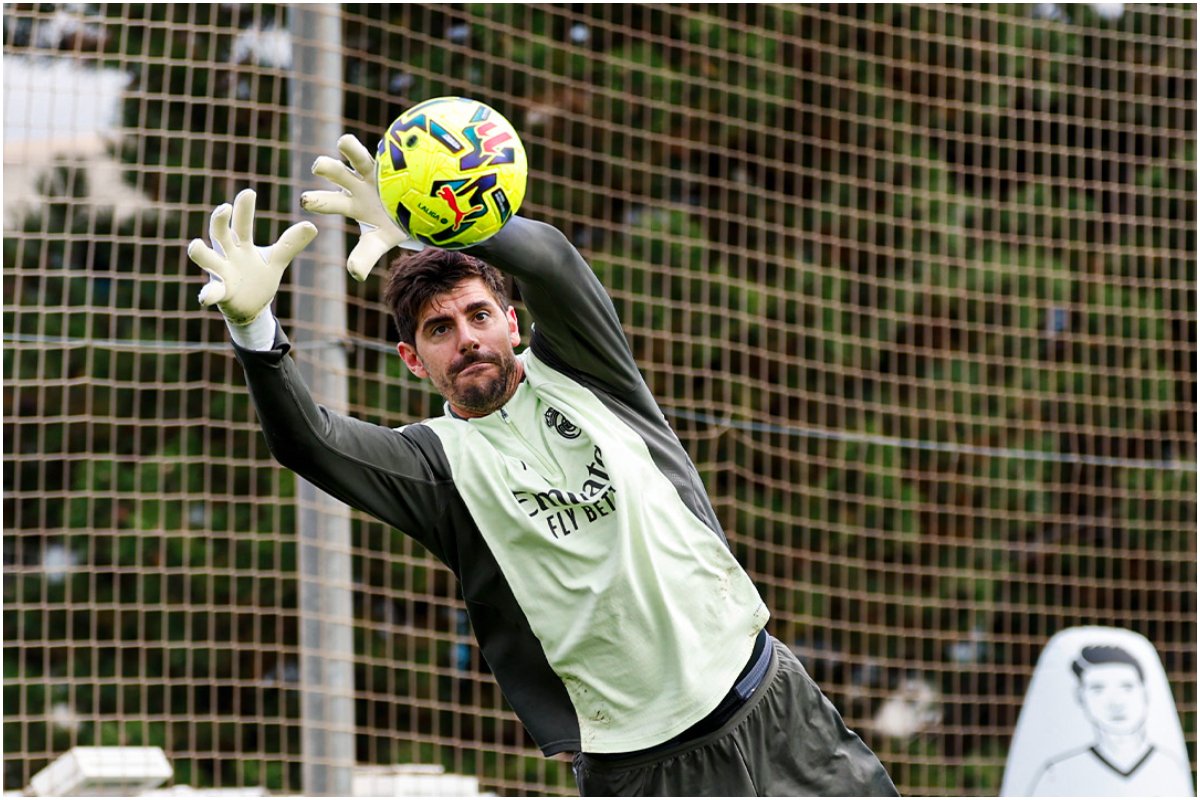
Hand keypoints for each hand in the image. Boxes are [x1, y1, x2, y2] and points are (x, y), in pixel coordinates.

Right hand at [187, 189, 317, 325]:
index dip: (243, 209)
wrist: (251, 307)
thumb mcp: (276, 260)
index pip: (241, 223)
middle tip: (224, 208)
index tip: (249, 193)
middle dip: (219, 221)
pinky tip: (206, 297)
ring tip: (195, 245)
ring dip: (200, 252)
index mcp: (241, 244)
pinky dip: (207, 294)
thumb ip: (290, 243)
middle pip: (219, 233)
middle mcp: (227, 254)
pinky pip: (211, 292)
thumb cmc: (258, 278)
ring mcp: (221, 273)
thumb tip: (313, 225)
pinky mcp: (220, 293)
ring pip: (207, 259)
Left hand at [300, 133, 420, 281]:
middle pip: (337, 173)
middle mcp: (356, 182)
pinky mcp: (395, 158)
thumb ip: (365, 255)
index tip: (307, 200)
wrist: (417, 209)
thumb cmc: (392, 224)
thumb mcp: (379, 240)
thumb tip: (354, 275)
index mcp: (349, 203)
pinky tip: (396, 138)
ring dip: (350, 148)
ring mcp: (376, 168)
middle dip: (327, 168)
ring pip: (358, 155)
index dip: (318, 200)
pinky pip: (391, 148)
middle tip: (318, 166)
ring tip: (344, 142)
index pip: (328, 201)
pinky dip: (391, 145)